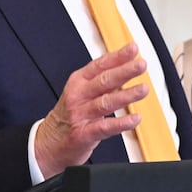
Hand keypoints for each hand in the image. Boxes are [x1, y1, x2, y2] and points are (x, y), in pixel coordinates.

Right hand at [34, 42, 148, 177]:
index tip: (133, 48)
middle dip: (124, 71)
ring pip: (106, 102)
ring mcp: (79, 114)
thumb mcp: (83, 91)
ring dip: (126, 95)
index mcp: (79, 81)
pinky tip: (134, 119)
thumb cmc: (70, 114)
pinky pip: (104, 127)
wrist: (48, 143)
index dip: (118, 56)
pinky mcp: (83, 134)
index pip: (100, 64)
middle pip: (104, 80)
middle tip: (141, 65)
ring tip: (143, 89)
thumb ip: (104, 80)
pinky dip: (120, 123)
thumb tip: (128, 66)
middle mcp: (78, 95)